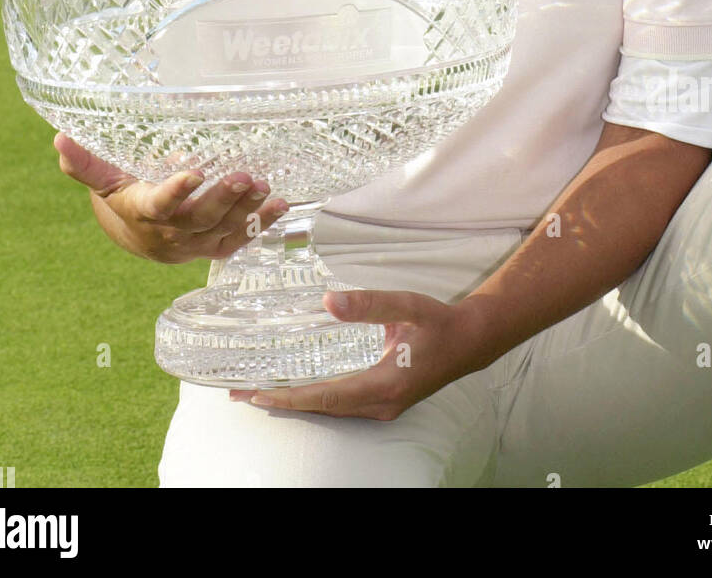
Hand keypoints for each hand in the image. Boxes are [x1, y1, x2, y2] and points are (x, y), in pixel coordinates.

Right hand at [55, 133, 288, 263]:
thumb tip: (60, 137)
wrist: (140, 237)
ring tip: (266, 186)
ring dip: (247, 210)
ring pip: (223, 231)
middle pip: (199, 220)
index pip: (160, 205)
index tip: (194, 171)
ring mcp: (197, 243)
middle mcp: (172, 234)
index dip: (176, 191)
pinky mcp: (216, 246)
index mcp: (144, 211)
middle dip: (223, 198)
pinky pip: (240, 239)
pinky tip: (281, 205)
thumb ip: (85, 162)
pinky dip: (262, 223)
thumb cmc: (125, 196)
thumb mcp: (105, 178)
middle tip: (245, 176)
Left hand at [230, 290, 487, 420]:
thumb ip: (370, 303)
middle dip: (281, 402)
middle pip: (321, 409)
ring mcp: (382, 407)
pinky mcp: (383, 402)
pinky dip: (314, 399)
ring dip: (295, 402)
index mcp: (383, 384)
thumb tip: (328, 301)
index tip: (256, 394)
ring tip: (259, 394)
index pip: (326, 396)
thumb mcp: (407, 305)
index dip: (289, 397)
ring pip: (330, 410)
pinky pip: (341, 405)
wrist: (470, 341)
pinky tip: (297, 391)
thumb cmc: (439, 322)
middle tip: (240, 395)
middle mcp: (380, 404)